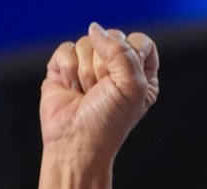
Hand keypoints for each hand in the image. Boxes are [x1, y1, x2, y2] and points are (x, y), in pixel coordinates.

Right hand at [40, 22, 159, 155]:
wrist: (76, 142)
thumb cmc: (108, 122)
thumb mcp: (131, 86)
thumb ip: (121, 51)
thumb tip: (95, 29)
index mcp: (141, 74)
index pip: (139, 41)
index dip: (130, 53)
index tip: (124, 78)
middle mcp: (116, 68)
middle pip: (111, 38)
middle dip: (104, 67)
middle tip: (101, 91)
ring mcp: (89, 66)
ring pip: (87, 42)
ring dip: (85, 72)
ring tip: (86, 94)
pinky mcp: (65, 68)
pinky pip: (66, 49)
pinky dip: (68, 70)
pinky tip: (71, 90)